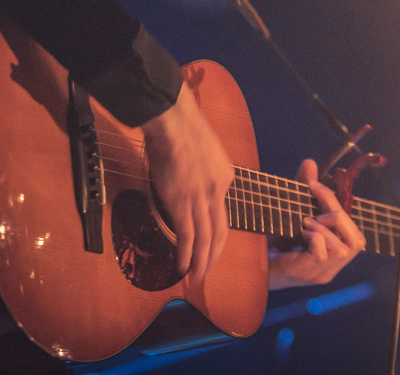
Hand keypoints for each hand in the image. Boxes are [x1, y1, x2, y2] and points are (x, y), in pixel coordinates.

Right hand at [140, 82, 234, 284]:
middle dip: (214, 256)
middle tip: (207, 274)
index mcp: (225, 176)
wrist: (174, 121)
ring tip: (197, 279)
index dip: (215, 230)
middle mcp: (217, 191)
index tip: (208, 242)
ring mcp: (200, 198)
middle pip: (220, 232)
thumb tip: (192, 174)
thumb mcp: (205, 148)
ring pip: (205, 239)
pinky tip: (183, 267)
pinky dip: (187, 254)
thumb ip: (203, 167)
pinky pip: (187, 236)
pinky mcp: (181, 203)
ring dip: (202, 262)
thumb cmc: (183, 126)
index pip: (222, 210)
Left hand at [267, 159, 365, 288]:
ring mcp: (318, 274)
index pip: (356, 236)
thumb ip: (303, 193)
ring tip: (306, 223)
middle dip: (337, 216)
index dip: (339, 206)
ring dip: (325, 228)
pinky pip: (321, 253)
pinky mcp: (303, 272)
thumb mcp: (292, 215)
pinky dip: (314, 237)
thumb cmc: (270, 243)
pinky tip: (300, 234)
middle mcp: (330, 269)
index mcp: (332, 258)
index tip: (313, 186)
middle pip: (356, 242)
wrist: (247, 266)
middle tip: (314, 211)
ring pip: (343, 248)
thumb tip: (310, 163)